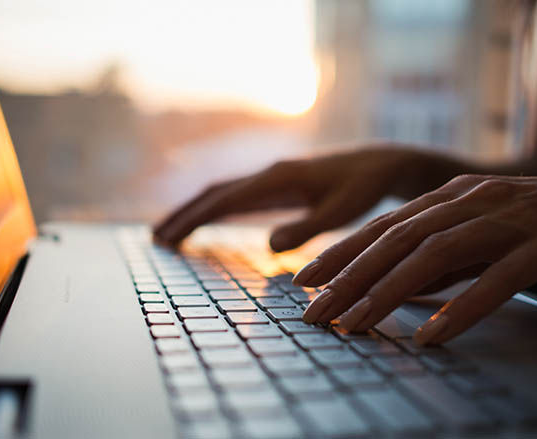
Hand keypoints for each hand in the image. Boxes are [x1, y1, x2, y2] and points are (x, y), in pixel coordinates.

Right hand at [155, 146, 448, 251]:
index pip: (225, 200)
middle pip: (214, 193)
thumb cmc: (364, 189)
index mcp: (278, 178)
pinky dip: (214, 209)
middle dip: (184, 215)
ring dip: (195, 212)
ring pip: (222, 193)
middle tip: (156, 240)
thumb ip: (307, 228)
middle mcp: (269, 173)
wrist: (380, 165)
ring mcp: (271, 177)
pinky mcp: (278, 184)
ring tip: (168, 233)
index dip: (194, 219)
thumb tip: (269, 246)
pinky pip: (237, 196)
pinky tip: (207, 222)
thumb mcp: (342, 211)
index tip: (169, 238)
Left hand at [296, 173, 536, 344]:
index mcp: (454, 195)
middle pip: (398, 239)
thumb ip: (445, 252)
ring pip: (435, 256)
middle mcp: (472, 201)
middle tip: (315, 311)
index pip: (384, 225)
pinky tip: (433, 335)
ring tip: (356, 325)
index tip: (305, 280)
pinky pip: (496, 279)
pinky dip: (461, 307)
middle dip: (349, 277)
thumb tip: (401, 285)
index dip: (341, 252)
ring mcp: (508, 220)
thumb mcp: (485, 227)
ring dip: (389, 293)